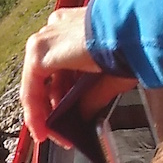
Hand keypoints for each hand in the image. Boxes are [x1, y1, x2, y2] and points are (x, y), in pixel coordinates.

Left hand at [20, 6, 123, 140]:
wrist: (132, 31)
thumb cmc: (131, 45)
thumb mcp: (110, 76)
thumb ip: (92, 95)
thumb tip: (85, 113)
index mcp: (74, 28)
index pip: (60, 66)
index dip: (62, 95)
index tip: (66, 116)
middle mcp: (56, 29)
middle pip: (47, 76)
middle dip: (53, 106)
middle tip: (60, 131)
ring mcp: (45, 39)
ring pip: (36, 84)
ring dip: (43, 113)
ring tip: (53, 134)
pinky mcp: (39, 53)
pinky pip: (31, 89)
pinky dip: (35, 112)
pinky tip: (43, 130)